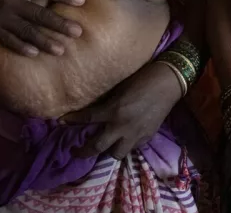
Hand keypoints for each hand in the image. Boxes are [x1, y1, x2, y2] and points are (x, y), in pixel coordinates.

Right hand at [0, 0, 84, 55]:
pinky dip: (19, 46)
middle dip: (59, 24)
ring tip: (61, 50)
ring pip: (25, 31)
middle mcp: (10, 1)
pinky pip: (6, 39)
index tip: (82, 1)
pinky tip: (34, 53)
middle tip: (78, 32)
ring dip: (44, 41)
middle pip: (39, 14)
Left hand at [61, 62, 182, 159]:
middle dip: (83, 152)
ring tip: (107, 145)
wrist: (169, 82)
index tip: (61, 122)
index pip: (87, 119)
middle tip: (76, 152)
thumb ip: (109, 103)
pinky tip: (125, 138)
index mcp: (114, 110)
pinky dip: (126, 145)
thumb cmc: (143, 78)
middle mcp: (122, 126)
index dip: (72, 120)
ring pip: (116, 154)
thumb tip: (96, 109)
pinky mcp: (147, 137)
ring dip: (109, 150)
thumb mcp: (121, 89)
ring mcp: (136, 134)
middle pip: (97, 147)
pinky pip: (132, 148)